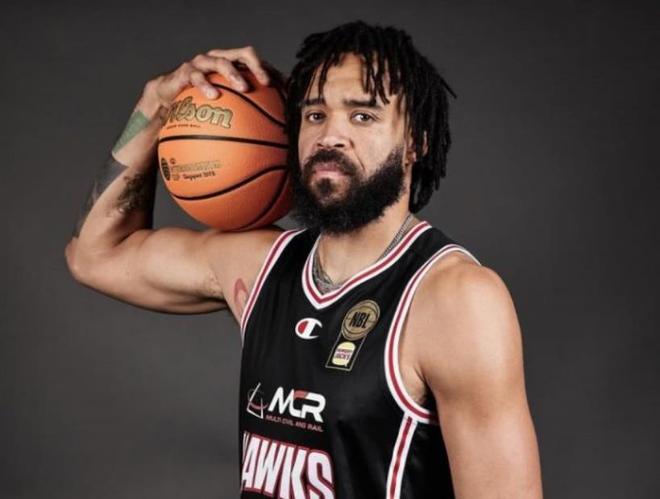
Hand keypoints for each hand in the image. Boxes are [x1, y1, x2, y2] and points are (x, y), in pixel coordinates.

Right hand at [143, 46, 274, 108]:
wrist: (167, 99)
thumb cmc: (200, 104)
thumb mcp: (222, 108)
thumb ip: (242, 113)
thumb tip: (267, 133)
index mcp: (232, 65)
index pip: (256, 64)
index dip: (270, 70)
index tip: (282, 86)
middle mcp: (219, 59)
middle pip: (242, 54)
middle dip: (256, 66)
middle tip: (266, 82)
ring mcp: (202, 63)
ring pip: (221, 61)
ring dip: (234, 73)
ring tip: (243, 88)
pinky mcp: (185, 71)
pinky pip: (196, 76)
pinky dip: (206, 85)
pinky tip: (213, 96)